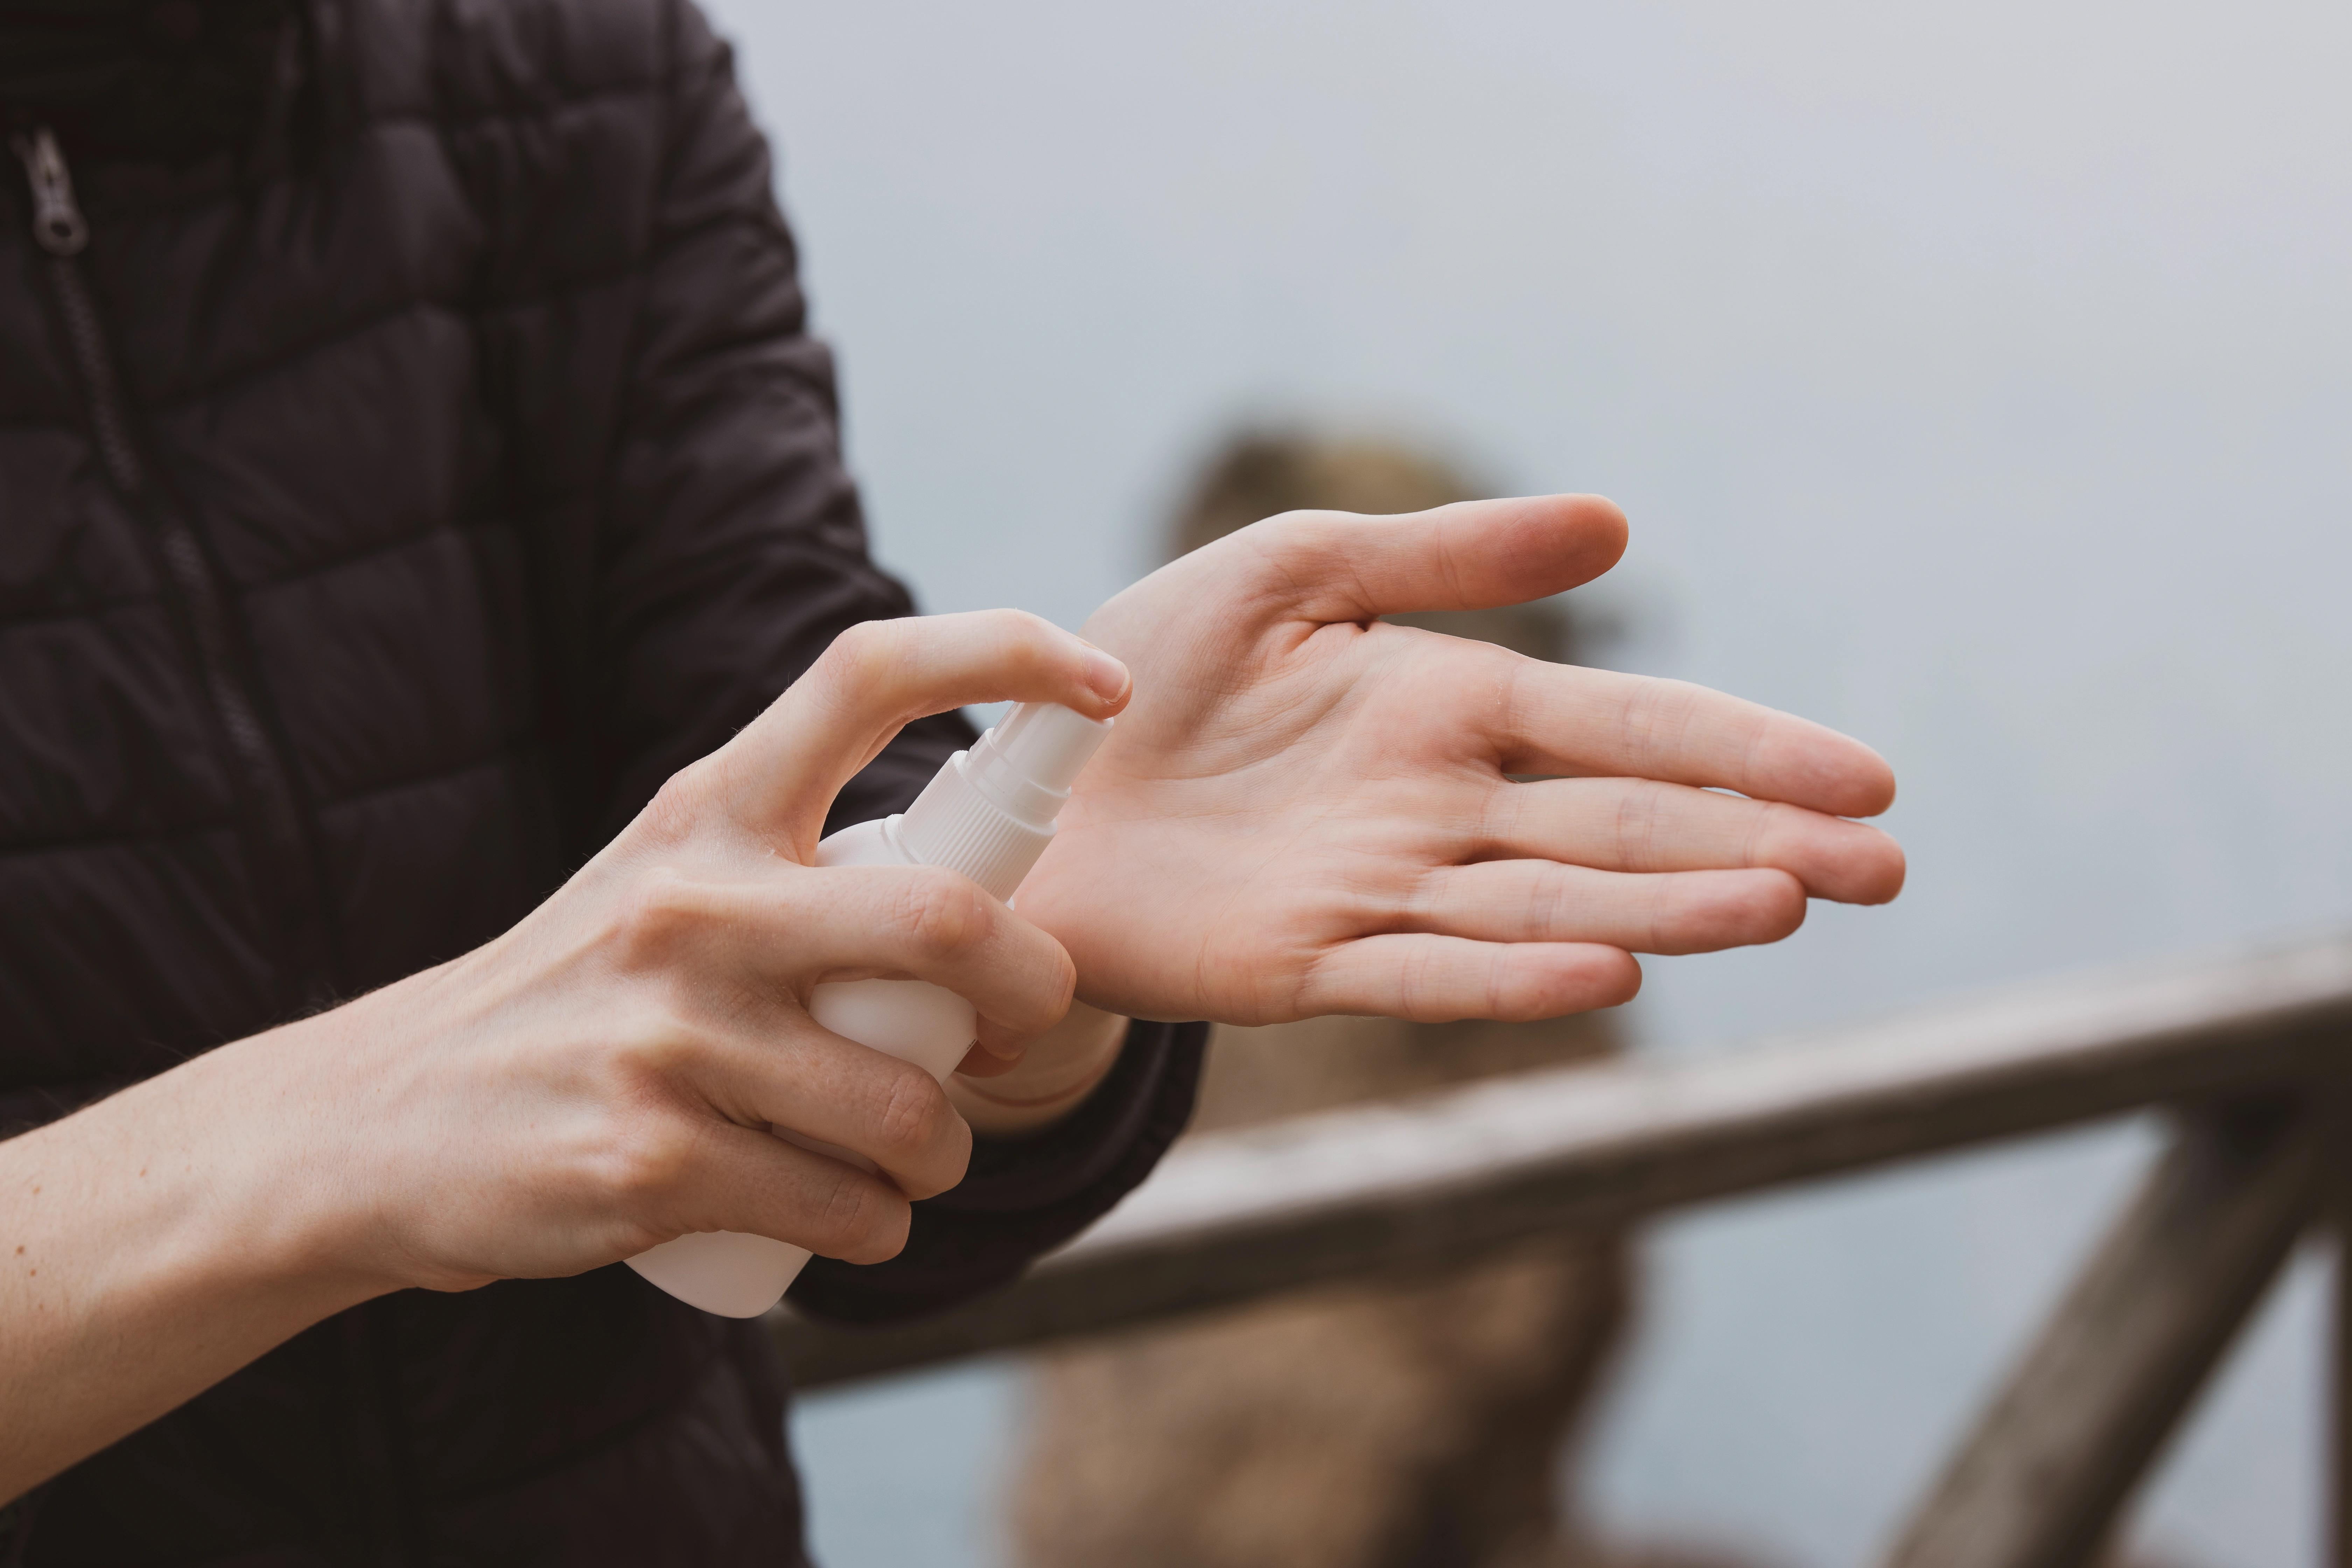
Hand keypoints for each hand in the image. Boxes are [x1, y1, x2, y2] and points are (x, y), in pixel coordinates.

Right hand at [236, 610, 1128, 1291]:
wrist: (381, 1121)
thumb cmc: (577, 997)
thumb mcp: (665, 881)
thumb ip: (793, 861)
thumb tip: (977, 884)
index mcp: (706, 812)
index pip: (867, 676)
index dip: (1005, 652)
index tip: (1102, 684)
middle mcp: (692, 905)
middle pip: (946, 919)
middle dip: (1033, 985)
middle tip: (1027, 1020)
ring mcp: (669, 1037)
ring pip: (910, 1106)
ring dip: (946, 1150)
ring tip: (911, 1154)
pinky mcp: (649, 1161)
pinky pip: (845, 1208)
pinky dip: (879, 1227)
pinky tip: (851, 1217)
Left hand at [1016, 495, 1903, 1023]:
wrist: (1031, 778)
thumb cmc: (1148, 668)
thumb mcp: (1291, 573)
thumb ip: (1444, 555)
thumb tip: (1616, 524)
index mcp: (1447, 707)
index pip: (1631, 730)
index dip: (1748, 750)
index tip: (1867, 776)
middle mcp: (1439, 809)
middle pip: (1626, 824)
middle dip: (1755, 842)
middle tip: (1884, 863)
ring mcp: (1381, 893)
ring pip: (1554, 902)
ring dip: (1668, 907)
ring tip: (1785, 905)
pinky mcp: (1303, 965)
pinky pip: (1423, 973)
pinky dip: (1511, 975)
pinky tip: (1606, 968)